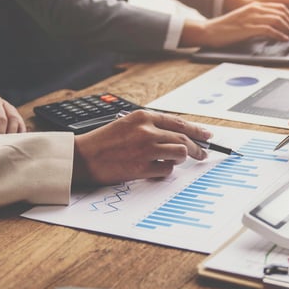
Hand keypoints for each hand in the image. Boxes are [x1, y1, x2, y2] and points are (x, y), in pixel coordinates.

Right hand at [72, 110, 210, 184]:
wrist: (82, 157)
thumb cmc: (103, 142)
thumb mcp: (127, 124)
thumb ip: (150, 127)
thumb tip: (176, 135)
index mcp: (143, 117)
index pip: (179, 123)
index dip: (197, 130)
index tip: (207, 135)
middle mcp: (147, 131)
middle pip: (184, 138)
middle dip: (198, 148)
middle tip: (203, 154)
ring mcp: (145, 149)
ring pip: (180, 153)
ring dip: (180, 159)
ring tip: (173, 161)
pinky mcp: (142, 168)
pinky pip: (166, 170)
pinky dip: (165, 171)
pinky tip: (157, 170)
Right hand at [181, 2, 288, 47]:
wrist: (209, 31)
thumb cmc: (226, 29)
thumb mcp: (245, 21)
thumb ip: (258, 22)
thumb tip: (273, 30)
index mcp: (255, 5)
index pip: (280, 7)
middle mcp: (255, 8)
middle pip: (283, 12)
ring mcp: (252, 17)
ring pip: (279, 19)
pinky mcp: (248, 28)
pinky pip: (269, 29)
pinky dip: (280, 34)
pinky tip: (284, 40)